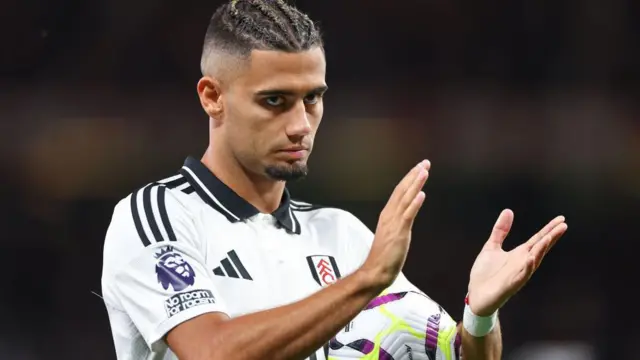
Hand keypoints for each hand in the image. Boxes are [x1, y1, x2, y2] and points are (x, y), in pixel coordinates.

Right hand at [362, 160, 430, 287]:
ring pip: (405, 199)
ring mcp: (394, 223)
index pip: (399, 192)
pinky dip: (414, 203)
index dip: (409, 179)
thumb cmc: (384, 256)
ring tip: (424, 171)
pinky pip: (408, 215)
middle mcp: (390, 215)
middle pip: (402, 190)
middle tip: (424, 163)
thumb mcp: (392, 234)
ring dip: (415, 184)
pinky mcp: (399, 232)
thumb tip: (405, 214)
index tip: (419, 168)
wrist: (376, 271)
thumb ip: (398, 222)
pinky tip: (421, 194)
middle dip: (414, 175)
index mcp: (388, 214)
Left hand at [467, 209, 567, 315]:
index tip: (561, 219)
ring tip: (549, 237)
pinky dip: (527, 267)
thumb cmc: (485, 273)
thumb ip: (500, 230)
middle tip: (563, 225)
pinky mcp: (511, 285)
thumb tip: (508, 210)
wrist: (476, 295)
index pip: (537, 239)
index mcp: (519, 254)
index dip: (549, 229)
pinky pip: (522, 275)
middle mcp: (523, 263)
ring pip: (534, 261)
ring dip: (541, 250)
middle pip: (540, 248)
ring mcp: (518, 274)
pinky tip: (531, 258)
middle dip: (551, 237)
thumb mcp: (491, 247)